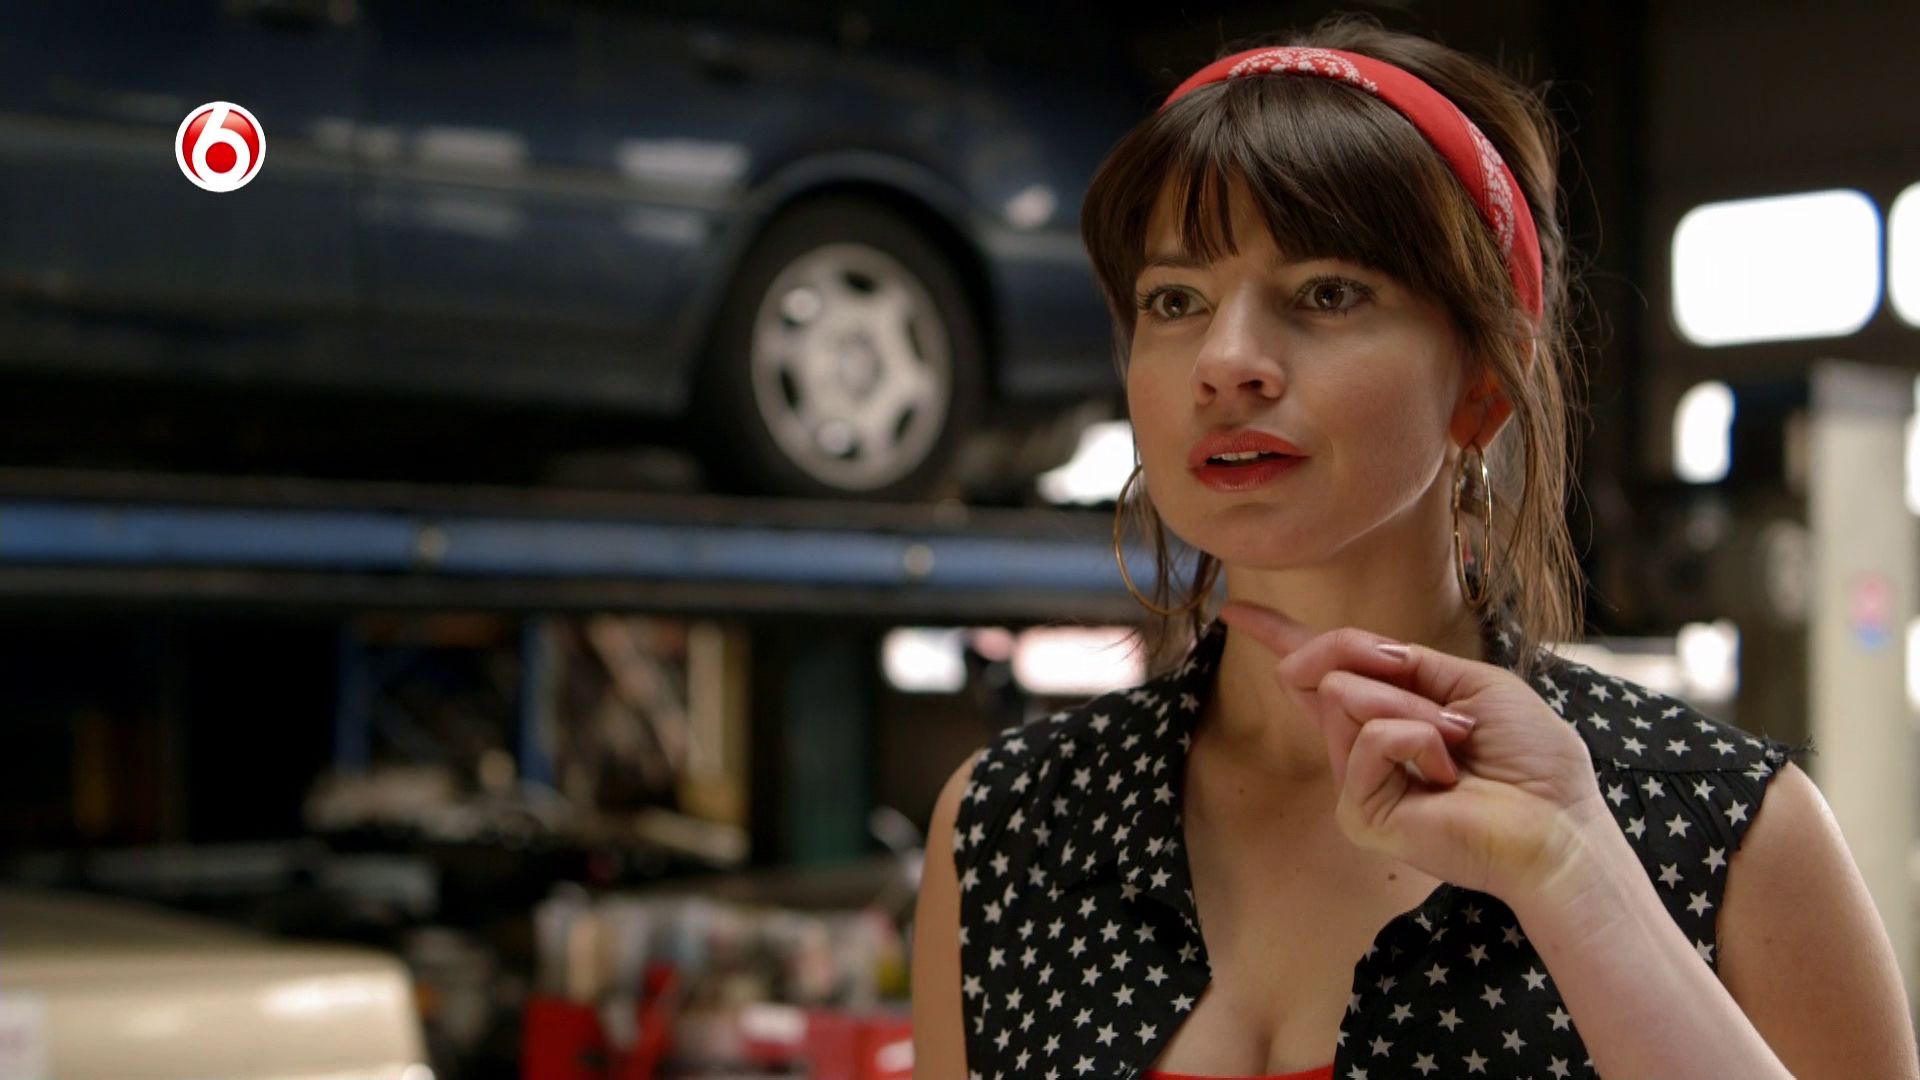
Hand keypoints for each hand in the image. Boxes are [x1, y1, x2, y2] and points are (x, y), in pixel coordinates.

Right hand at [1218, 599, 1612, 903]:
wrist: (1558, 826)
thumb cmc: (1532, 760)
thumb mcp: (1471, 683)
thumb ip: (1403, 664)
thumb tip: (1326, 661)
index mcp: (1391, 713)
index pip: (1322, 671)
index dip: (1279, 634)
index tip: (1233, 610)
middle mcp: (1364, 746)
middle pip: (1327, 667)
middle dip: (1383, 665)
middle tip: (1453, 715)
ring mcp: (1358, 779)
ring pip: (1343, 696)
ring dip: (1413, 709)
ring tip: (1457, 747)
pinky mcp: (1359, 811)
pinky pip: (1369, 738)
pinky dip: (1416, 740)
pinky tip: (1445, 776)